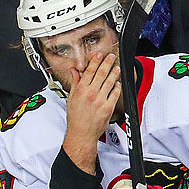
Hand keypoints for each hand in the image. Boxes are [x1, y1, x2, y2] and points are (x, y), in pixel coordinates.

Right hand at [62, 52, 120, 174]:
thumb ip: (74, 82)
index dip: (95, 60)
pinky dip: (117, 87)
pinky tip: (117, 83)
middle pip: (101, 73)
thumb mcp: (71, 98)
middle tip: (111, 56)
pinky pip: (115, 94)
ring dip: (114, 73)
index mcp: (80, 90)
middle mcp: (91, 94)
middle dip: (107, 62)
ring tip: (117, 67)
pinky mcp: (108, 107)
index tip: (99, 54)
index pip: (89, 71)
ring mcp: (100, 100)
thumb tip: (74, 71)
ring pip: (109, 82)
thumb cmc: (75, 117)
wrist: (82, 133)